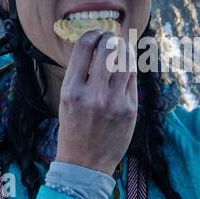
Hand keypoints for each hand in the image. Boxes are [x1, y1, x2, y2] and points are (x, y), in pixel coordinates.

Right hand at [54, 30, 137, 175]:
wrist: (85, 165)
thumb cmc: (73, 130)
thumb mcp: (66, 101)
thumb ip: (79, 75)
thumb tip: (95, 46)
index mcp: (71, 91)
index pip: (84, 48)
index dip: (93, 34)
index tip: (96, 34)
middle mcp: (92, 95)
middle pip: (107, 50)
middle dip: (110, 39)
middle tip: (111, 38)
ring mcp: (113, 102)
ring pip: (125, 61)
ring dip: (125, 49)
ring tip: (122, 47)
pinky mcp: (130, 110)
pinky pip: (133, 79)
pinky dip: (131, 67)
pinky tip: (128, 63)